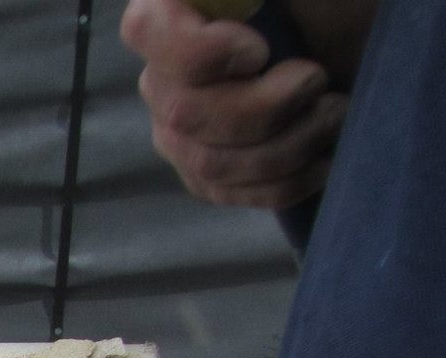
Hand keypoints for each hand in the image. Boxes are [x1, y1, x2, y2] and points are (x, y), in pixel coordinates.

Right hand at [121, 0, 347, 208]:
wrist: (357, 43)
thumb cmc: (335, 1)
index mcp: (175, 7)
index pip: (146, 31)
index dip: (199, 53)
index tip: (261, 51)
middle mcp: (163, 74)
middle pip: (184, 114)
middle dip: (267, 108)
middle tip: (318, 80)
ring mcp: (178, 131)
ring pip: (211, 163)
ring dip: (289, 145)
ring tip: (333, 113)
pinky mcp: (206, 173)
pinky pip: (232, 193)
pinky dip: (288, 181)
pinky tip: (324, 154)